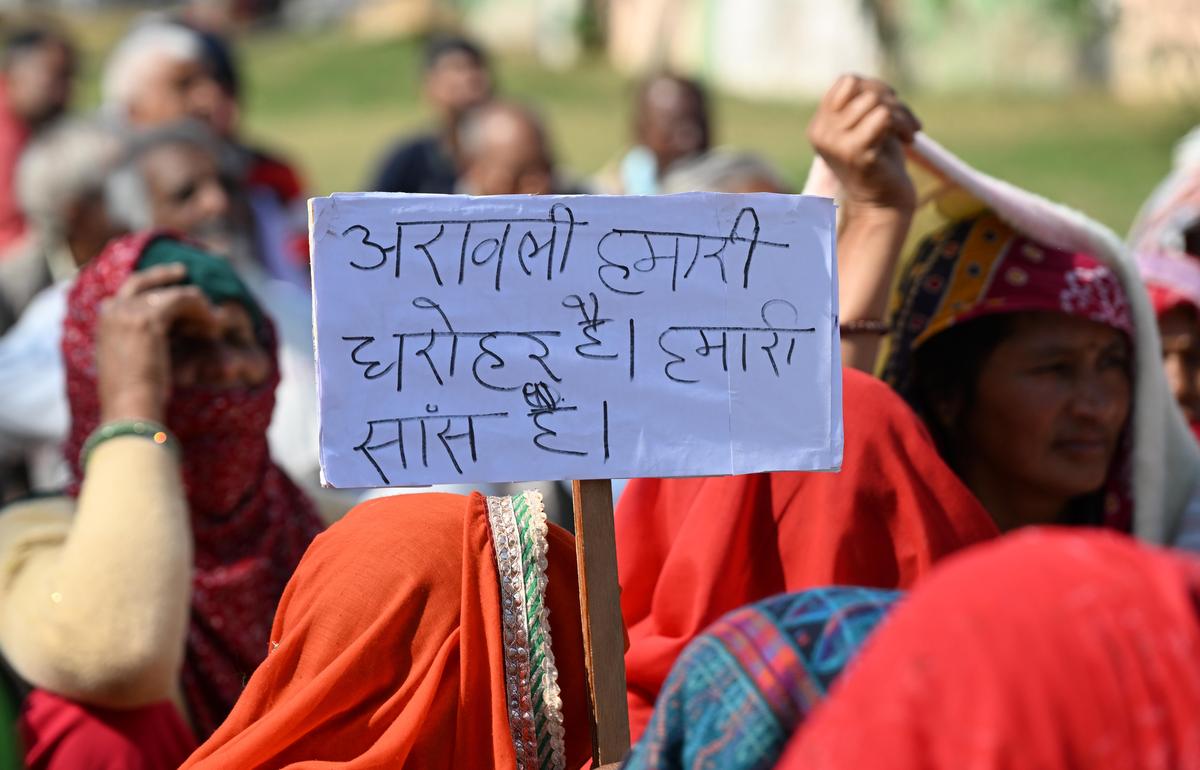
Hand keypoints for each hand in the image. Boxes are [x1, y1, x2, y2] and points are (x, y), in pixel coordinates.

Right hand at [96, 264, 216, 423]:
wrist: (130, 410)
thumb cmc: (134, 398)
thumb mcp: (131, 363)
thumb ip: (137, 341)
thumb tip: (162, 334)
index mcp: (103, 322)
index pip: (127, 293)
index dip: (152, 289)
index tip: (172, 289)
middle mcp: (111, 311)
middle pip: (142, 281)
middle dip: (166, 275)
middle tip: (185, 273)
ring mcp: (128, 312)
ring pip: (171, 293)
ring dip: (196, 307)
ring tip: (214, 324)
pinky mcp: (149, 318)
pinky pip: (183, 299)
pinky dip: (202, 310)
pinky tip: (215, 325)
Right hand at [807, 74, 919, 213]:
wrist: (884, 205)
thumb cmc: (879, 164)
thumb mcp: (865, 128)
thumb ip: (863, 104)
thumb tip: (871, 83)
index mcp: (819, 126)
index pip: (846, 82)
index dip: (873, 87)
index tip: (889, 108)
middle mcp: (821, 133)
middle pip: (863, 88)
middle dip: (892, 100)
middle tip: (905, 122)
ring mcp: (836, 144)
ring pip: (874, 101)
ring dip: (901, 113)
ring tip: (908, 132)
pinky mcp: (855, 153)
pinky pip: (883, 116)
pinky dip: (903, 124)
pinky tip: (909, 140)